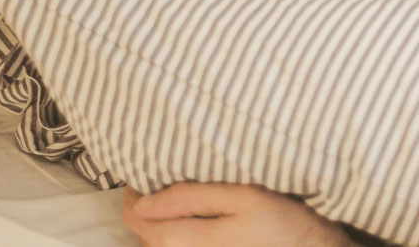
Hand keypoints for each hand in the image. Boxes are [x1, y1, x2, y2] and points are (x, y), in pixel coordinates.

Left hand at [122, 183, 353, 246]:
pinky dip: (175, 238)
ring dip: (158, 226)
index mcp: (194, 242)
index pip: (142, 221)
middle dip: (144, 212)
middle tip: (152, 185)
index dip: (134, 198)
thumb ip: (191, 197)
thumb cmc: (284, 222)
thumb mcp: (243, 196)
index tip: (139, 177)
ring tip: (168, 203)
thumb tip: (144, 201)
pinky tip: (187, 224)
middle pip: (148, 238)